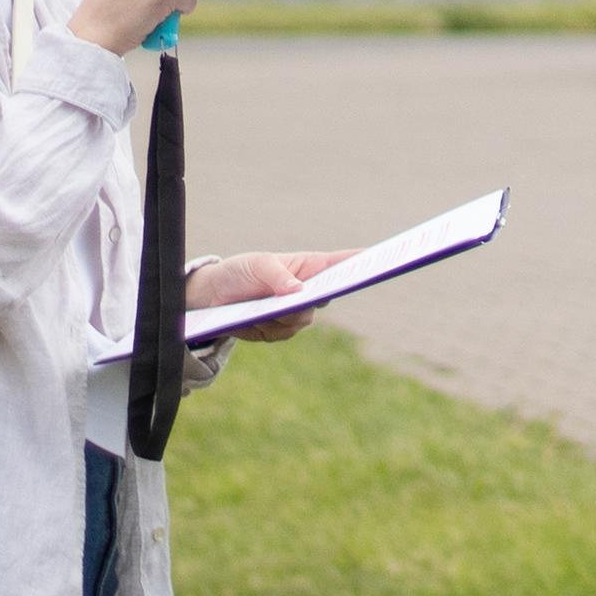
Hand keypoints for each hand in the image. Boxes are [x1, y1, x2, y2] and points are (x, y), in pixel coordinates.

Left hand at [182, 248, 357, 342]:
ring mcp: (296, 312)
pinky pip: (282, 334)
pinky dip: (265, 327)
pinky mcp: (280, 330)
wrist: (212, 297)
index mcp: (310, 266)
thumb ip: (278, 275)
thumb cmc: (241, 271)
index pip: (342, 263)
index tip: (382, 260)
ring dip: (279, 315)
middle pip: (327, 298)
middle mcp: (309, 290)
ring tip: (257, 307)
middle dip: (314, 299)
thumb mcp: (258, 265)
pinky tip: (251, 317)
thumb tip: (299, 291)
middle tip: (300, 298)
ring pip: (302, 320)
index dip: (363, 262)